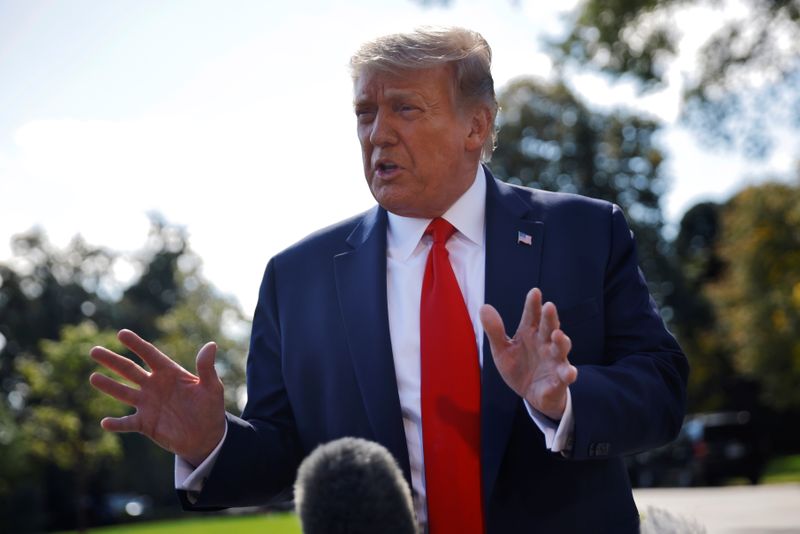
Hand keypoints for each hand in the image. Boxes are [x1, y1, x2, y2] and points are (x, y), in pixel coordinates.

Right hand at [89, 329, 225, 466]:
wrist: (206, 436)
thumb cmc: (210, 409)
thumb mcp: (212, 388)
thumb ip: (206, 368)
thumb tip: (211, 345)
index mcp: (169, 373)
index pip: (150, 355)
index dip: (136, 344)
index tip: (121, 333)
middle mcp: (154, 386)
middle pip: (129, 370)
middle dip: (112, 360)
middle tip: (94, 351)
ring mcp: (147, 404)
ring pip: (123, 393)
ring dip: (108, 386)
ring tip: (93, 377)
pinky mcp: (145, 424)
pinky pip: (127, 423)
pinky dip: (116, 424)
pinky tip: (105, 422)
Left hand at [480, 288, 576, 419]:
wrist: (531, 394)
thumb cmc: (519, 367)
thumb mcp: (502, 350)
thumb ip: (495, 331)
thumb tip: (484, 307)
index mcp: (530, 333)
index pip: (532, 316)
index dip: (533, 304)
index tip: (535, 292)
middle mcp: (545, 343)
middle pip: (549, 327)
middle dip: (550, 317)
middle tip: (549, 306)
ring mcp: (554, 361)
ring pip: (561, 349)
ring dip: (562, 342)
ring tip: (559, 335)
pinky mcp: (559, 380)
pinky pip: (565, 376)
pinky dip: (568, 374)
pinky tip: (570, 373)